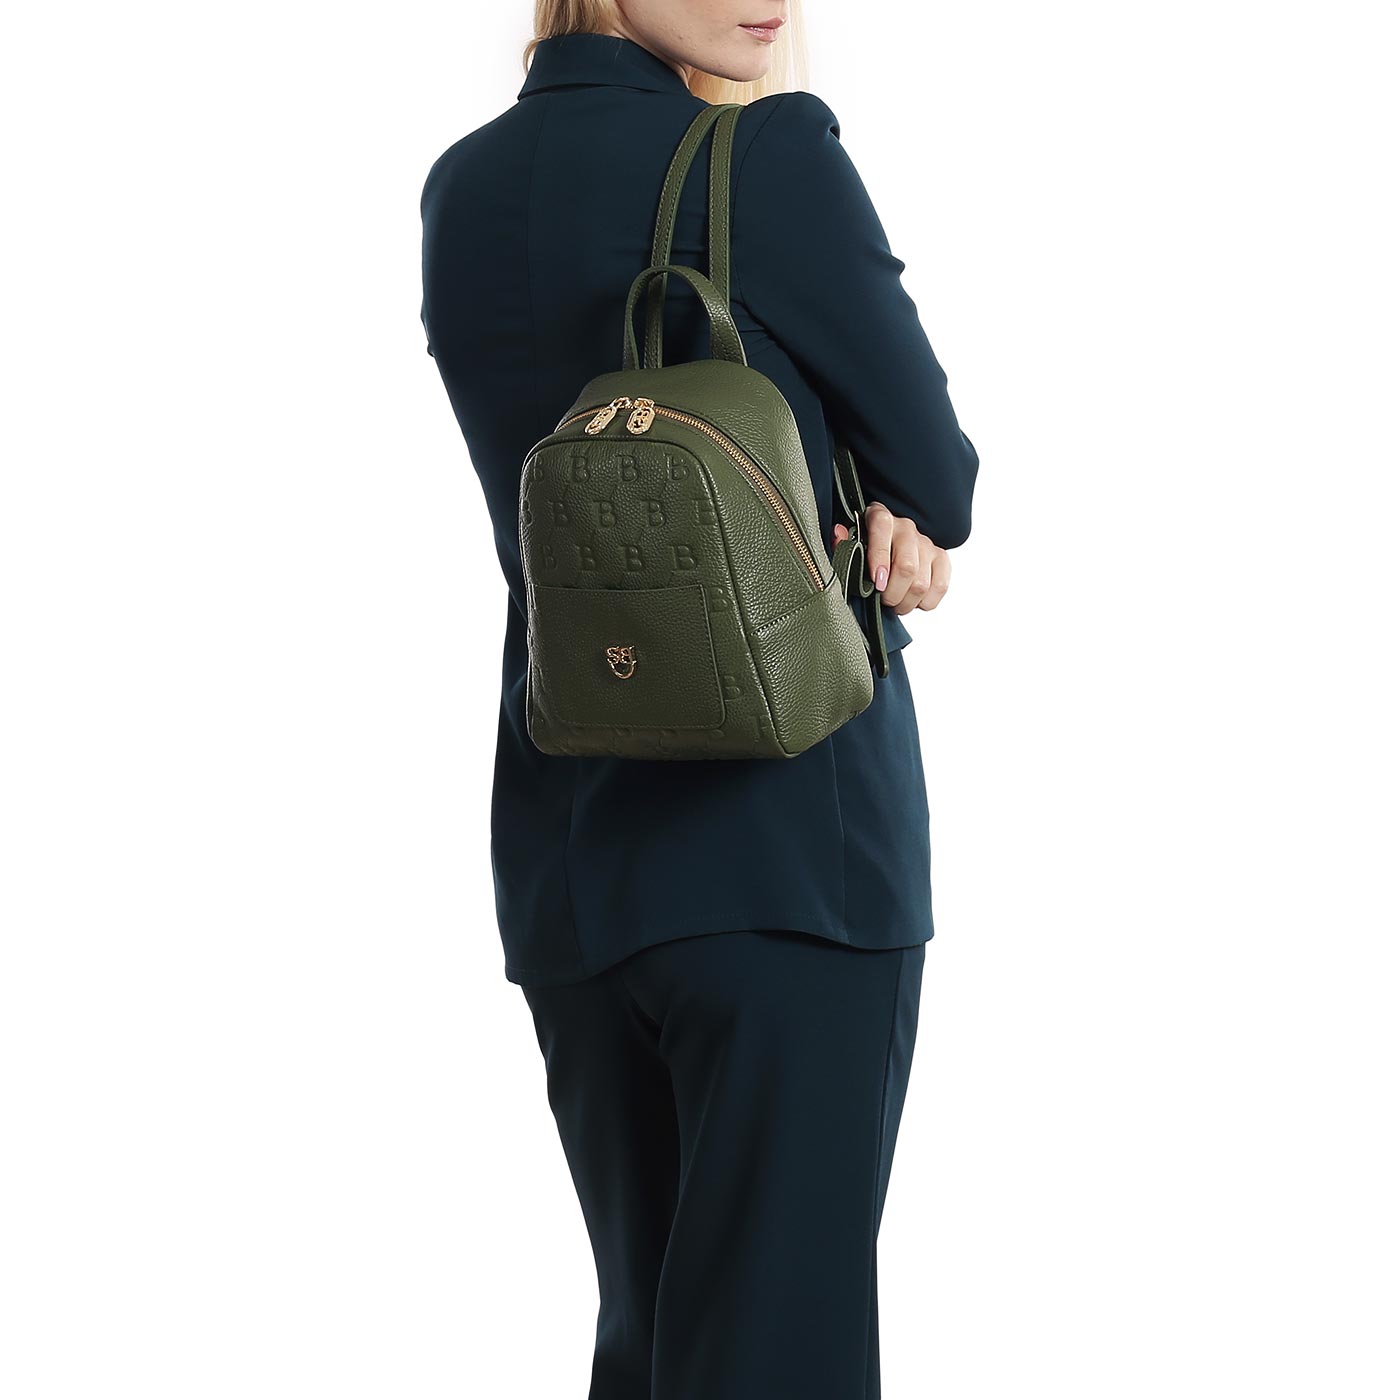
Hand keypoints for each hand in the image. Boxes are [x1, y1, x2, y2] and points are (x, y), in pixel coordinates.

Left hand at [832, 501, 950, 615]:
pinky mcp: (941, 559)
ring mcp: (926, 543)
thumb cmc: (865, 549)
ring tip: (895, 603)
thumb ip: (843, 543)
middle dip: (892, 594)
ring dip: (905, 602)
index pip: (882, 530)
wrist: (888, 546)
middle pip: (907, 567)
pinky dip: (925, 602)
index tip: (876, 582)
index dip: (880, 558)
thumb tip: (839, 535)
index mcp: (880, 519)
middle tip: (883, 601)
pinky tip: (912, 600)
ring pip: (922, 583)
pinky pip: (939, 587)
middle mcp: (906, 528)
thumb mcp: (849, 545)